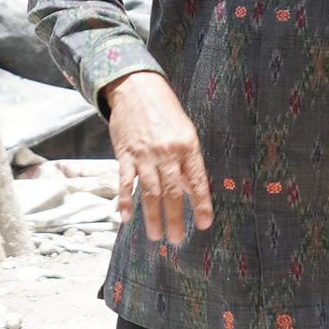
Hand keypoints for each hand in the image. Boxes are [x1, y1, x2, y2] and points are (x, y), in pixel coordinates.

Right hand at [104, 72, 213, 245]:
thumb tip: (191, 190)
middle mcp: (167, 152)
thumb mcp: (185, 131)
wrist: (136, 88)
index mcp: (187, 147)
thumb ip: (187, 161)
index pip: (196, 181)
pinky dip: (125, 200)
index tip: (203, 225)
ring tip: (155, 236)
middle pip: (172, 192)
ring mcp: (144, 154)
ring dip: (152, 216)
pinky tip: (126, 217)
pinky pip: (125, 181)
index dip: (200, 204)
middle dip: (175, 218)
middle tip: (176, 239)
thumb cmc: (165, 111)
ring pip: (150, 191)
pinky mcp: (125, 153)